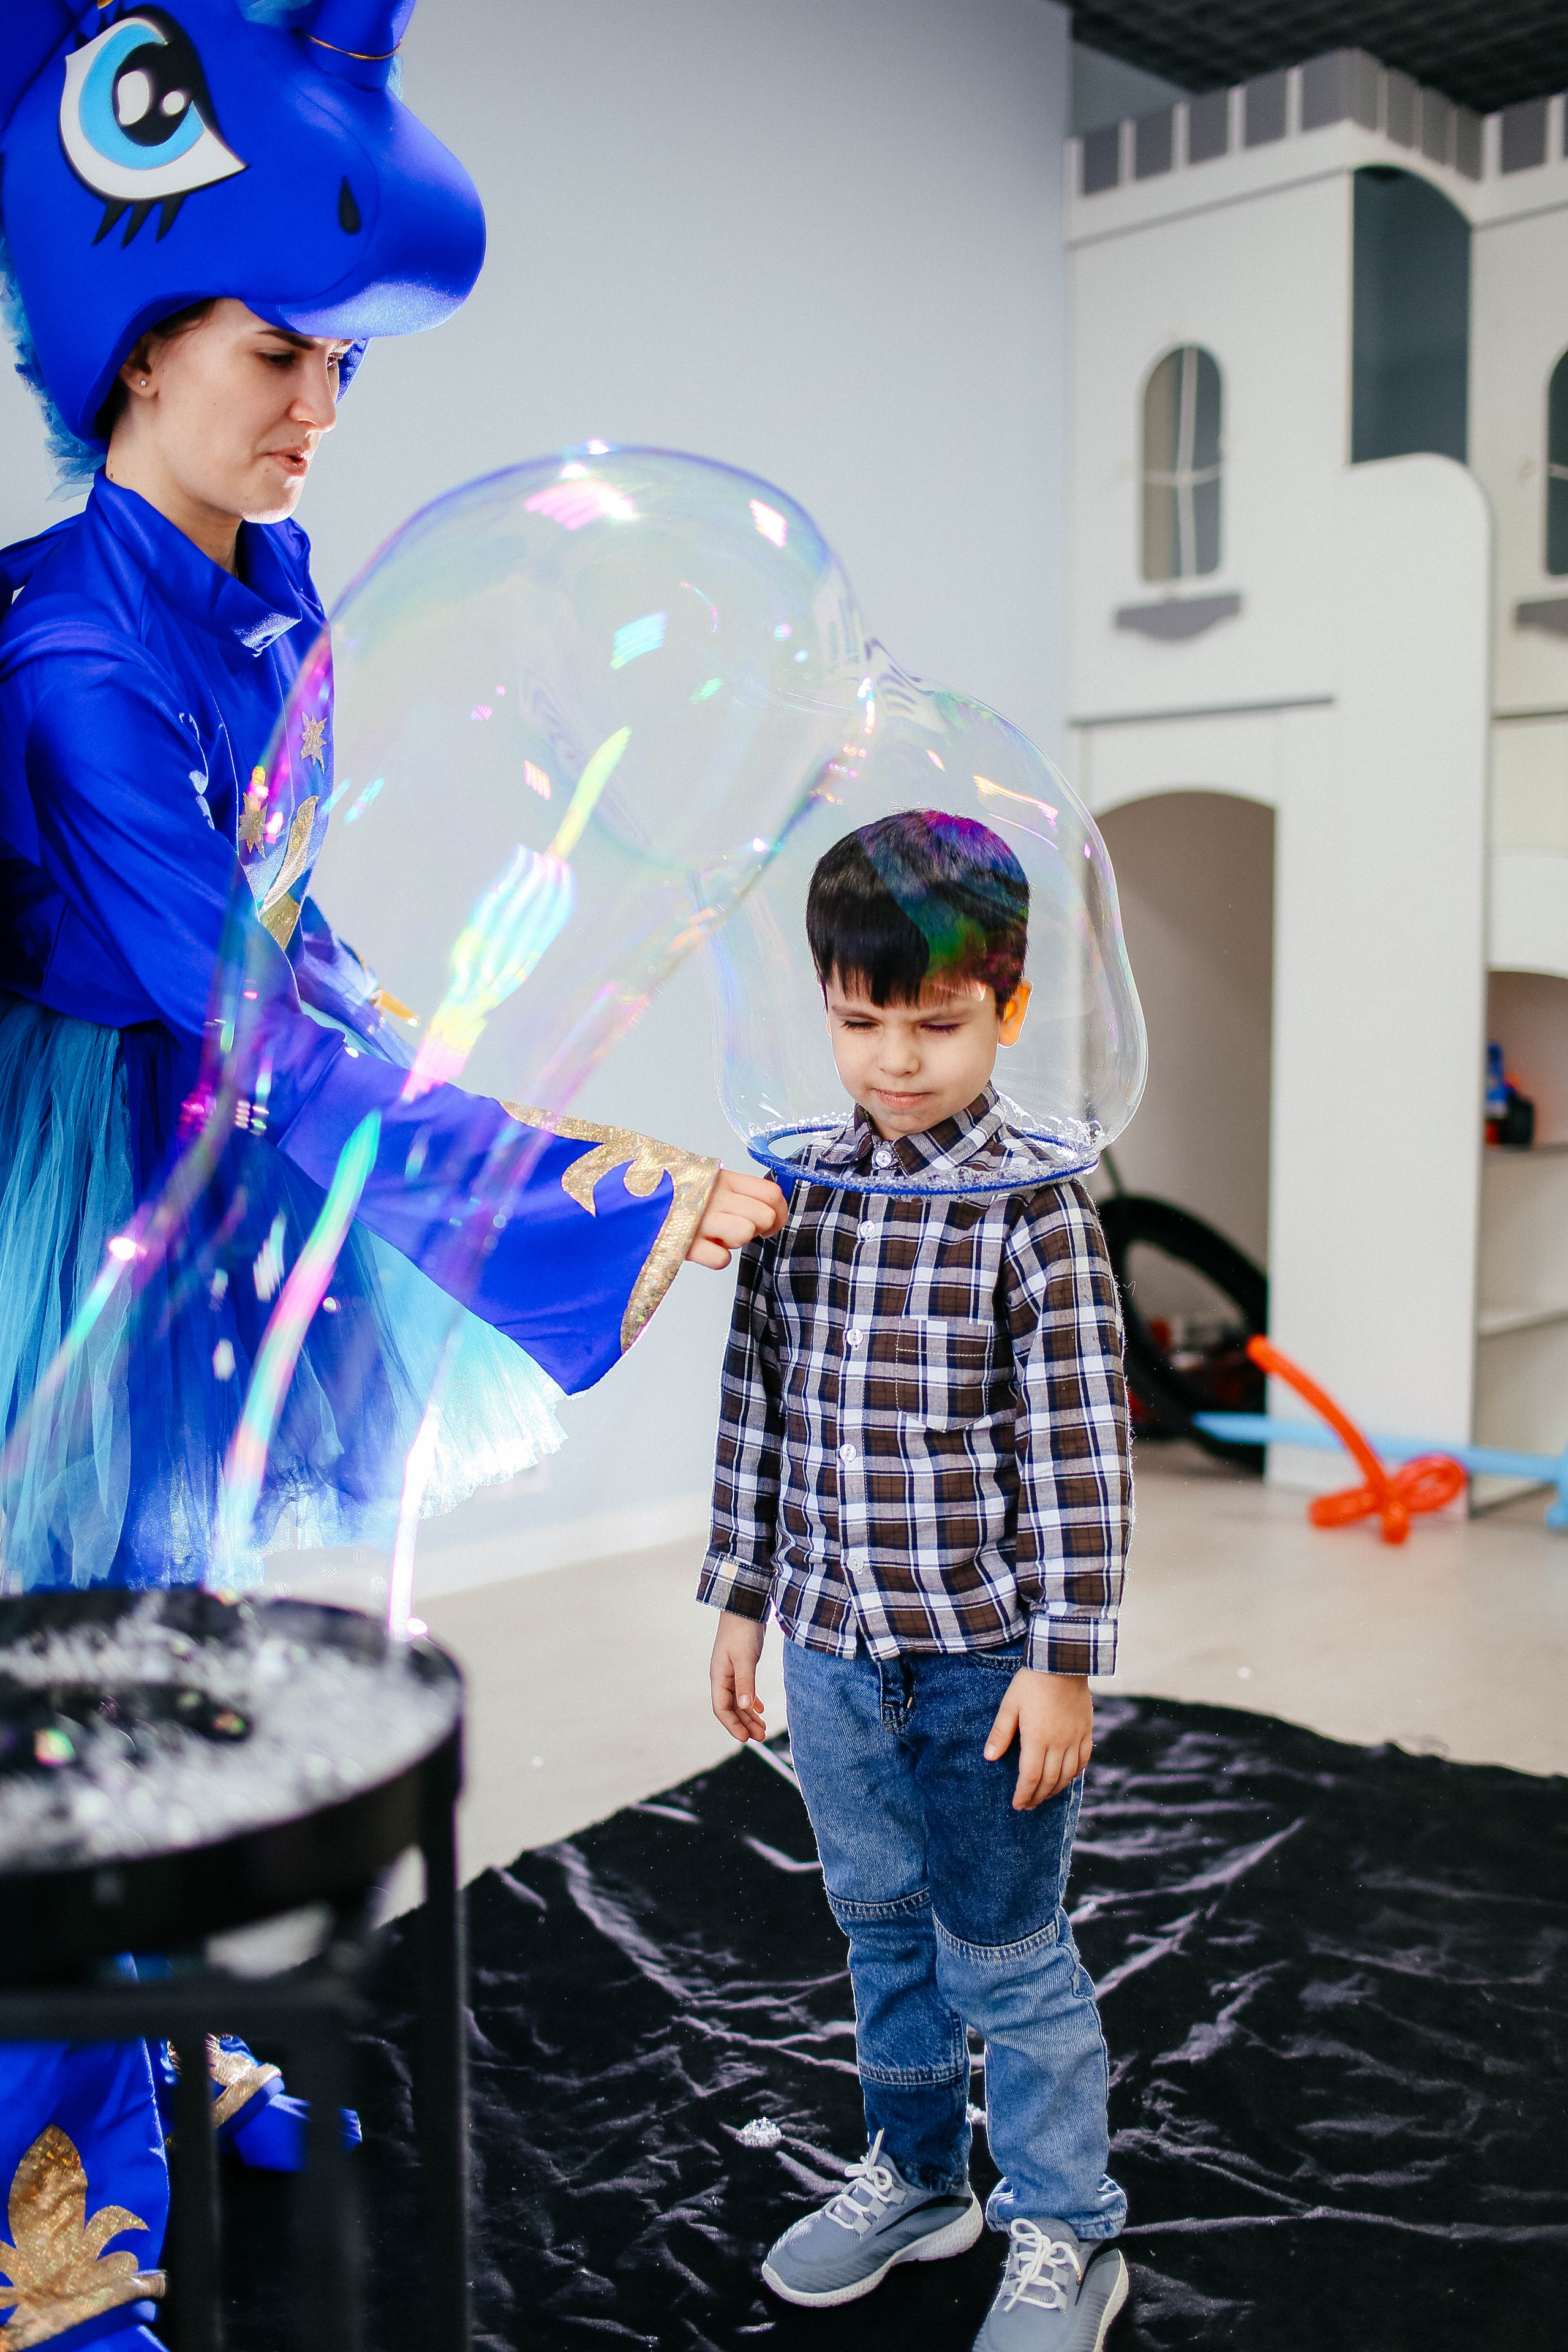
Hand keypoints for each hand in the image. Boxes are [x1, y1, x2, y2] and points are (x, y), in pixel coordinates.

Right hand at [686, 1168, 787, 1268]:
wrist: (634, 1203)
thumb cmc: (679, 1196)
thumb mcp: (711, 1182)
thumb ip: (741, 1191)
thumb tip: (773, 1208)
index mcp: (725, 1179)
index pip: (772, 1193)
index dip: (780, 1212)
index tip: (771, 1222)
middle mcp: (715, 1196)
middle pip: (764, 1216)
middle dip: (759, 1228)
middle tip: (741, 1230)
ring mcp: (700, 1219)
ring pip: (745, 1234)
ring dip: (736, 1241)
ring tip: (718, 1236)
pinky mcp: (685, 1244)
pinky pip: (721, 1259)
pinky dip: (716, 1257)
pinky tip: (703, 1247)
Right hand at [709, 1611, 768, 1742]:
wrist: (745, 1607)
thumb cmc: (742, 1631)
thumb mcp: (745, 1658)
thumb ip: (745, 1682)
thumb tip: (745, 1708)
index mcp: (719, 1677)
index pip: (721, 1708)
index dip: (733, 1725)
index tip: (746, 1739)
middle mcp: (722, 1677)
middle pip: (731, 1708)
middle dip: (744, 1724)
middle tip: (761, 1737)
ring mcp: (731, 1672)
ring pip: (738, 1701)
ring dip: (749, 1716)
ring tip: (763, 1729)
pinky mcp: (741, 1667)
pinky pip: (744, 1691)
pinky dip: (752, 1702)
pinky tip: (761, 1709)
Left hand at [983, 1670, 1091, 1810]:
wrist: (1062, 1662)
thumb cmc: (1031, 1682)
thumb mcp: (1009, 1705)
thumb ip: (1000, 1733)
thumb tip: (989, 1757)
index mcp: (1037, 1738)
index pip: (1030, 1777)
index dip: (1023, 1794)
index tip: (1017, 1805)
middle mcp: (1058, 1743)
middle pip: (1049, 1780)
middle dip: (1037, 1797)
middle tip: (1028, 1805)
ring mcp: (1075, 1738)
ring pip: (1067, 1774)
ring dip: (1055, 1789)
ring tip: (1044, 1795)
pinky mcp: (1086, 1730)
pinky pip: (1083, 1760)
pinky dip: (1074, 1774)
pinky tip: (1066, 1777)